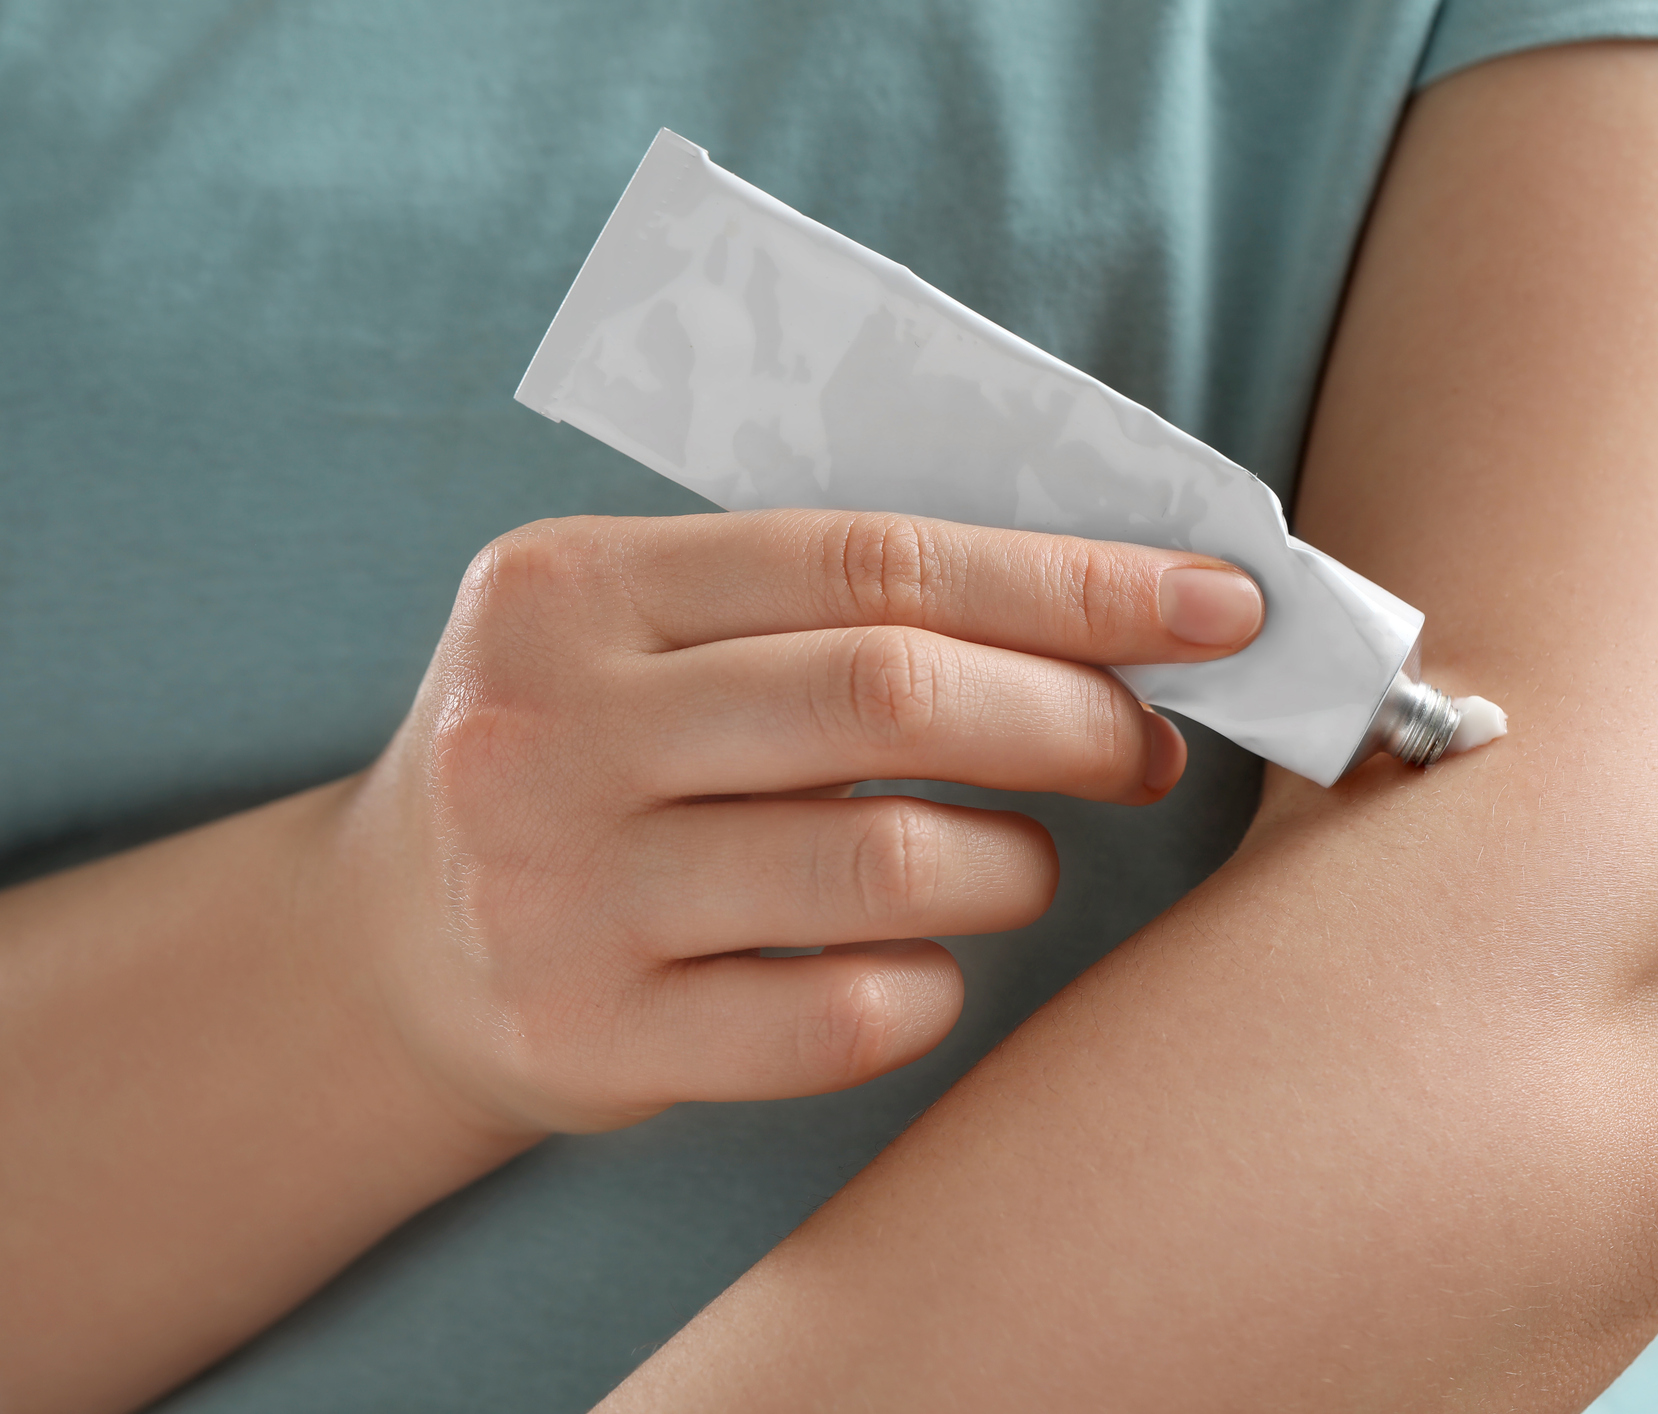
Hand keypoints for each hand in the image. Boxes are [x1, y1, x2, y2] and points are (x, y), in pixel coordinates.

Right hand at [328, 509, 1263, 1136]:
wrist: (389, 947)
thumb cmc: (584, 757)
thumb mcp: (643, 637)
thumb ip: (825, 609)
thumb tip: (1107, 630)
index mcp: (576, 586)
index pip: (874, 560)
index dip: (1071, 584)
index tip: (1218, 607)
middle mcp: (547, 729)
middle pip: (889, 696)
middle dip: (1072, 718)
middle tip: (1149, 746)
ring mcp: (556, 893)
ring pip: (887, 866)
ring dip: (1018, 864)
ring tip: (1024, 861)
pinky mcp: (589, 1037)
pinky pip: (844, 1018)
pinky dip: (936, 986)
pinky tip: (928, 962)